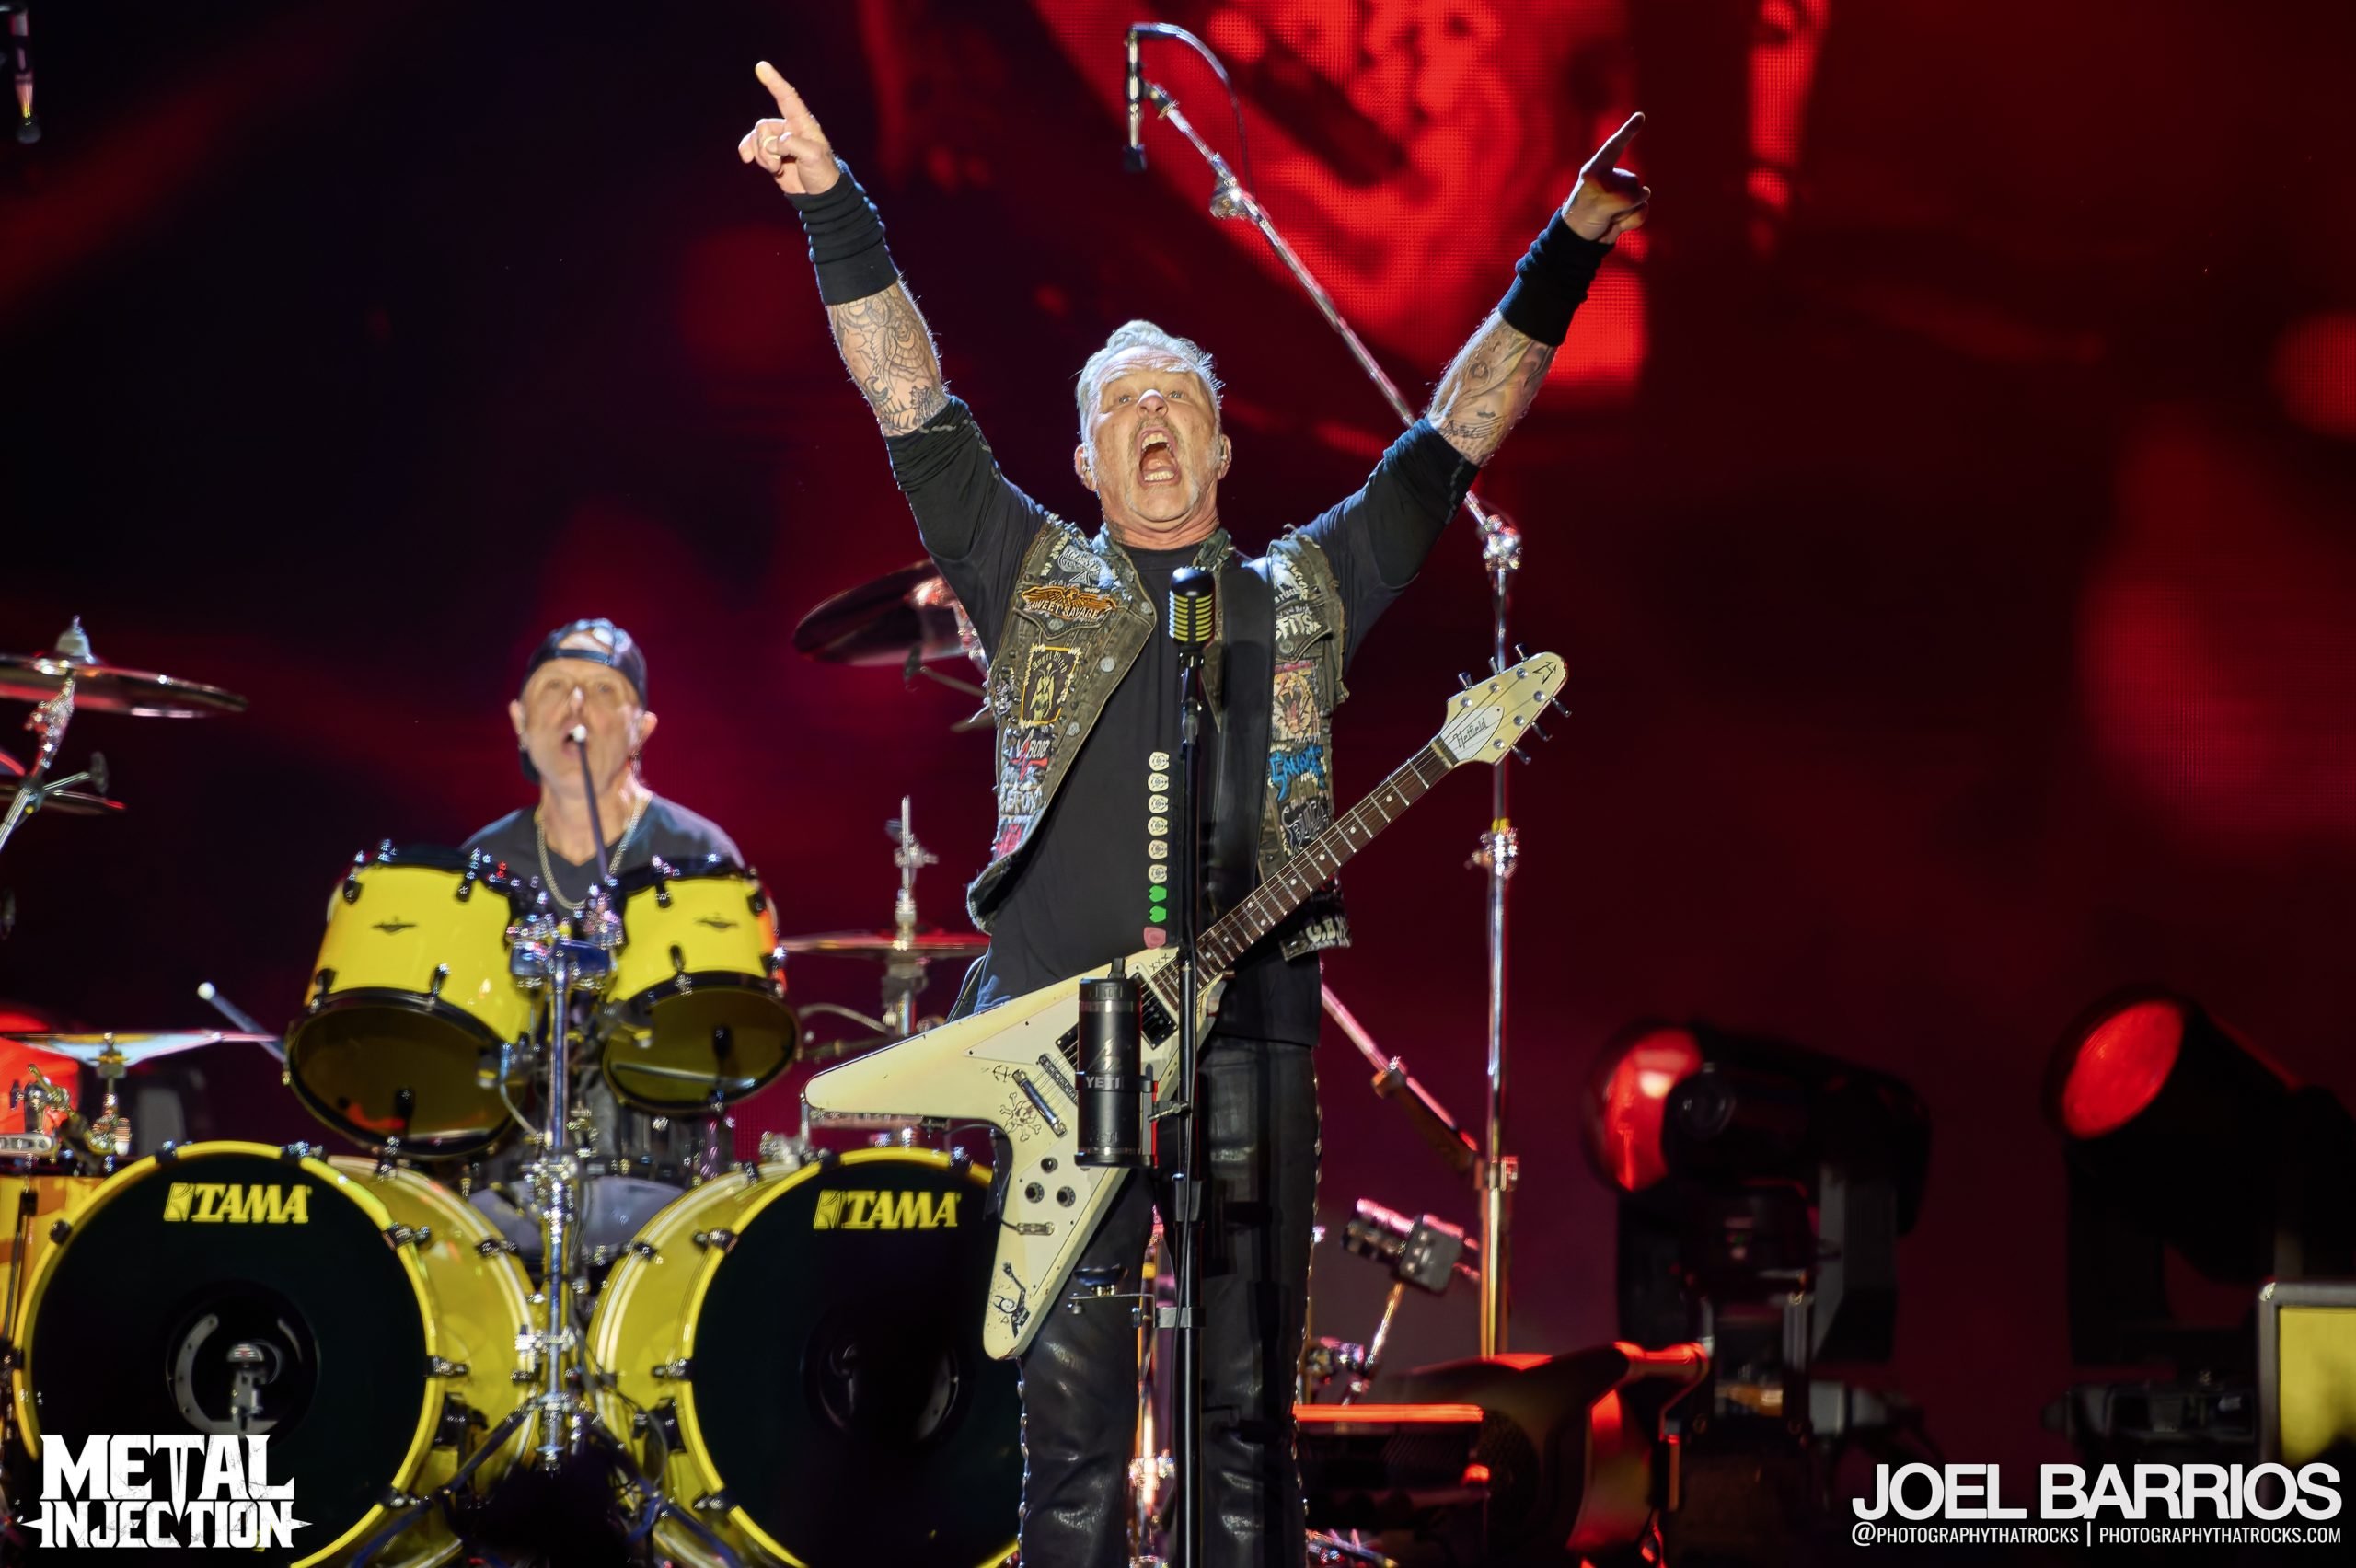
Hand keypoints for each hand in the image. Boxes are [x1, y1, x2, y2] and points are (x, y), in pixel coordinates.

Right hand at [738, 61, 838, 195]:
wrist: (818, 194)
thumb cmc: (822, 172)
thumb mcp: (813, 157)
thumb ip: (794, 145)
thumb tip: (775, 143)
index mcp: (803, 123)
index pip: (787, 98)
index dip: (774, 82)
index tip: (761, 66)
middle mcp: (788, 128)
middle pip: (763, 127)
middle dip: (765, 147)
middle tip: (778, 164)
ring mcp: (778, 141)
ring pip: (756, 139)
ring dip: (761, 156)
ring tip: (776, 169)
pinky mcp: (770, 154)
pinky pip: (751, 146)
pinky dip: (748, 153)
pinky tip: (747, 160)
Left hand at [1561, 112, 1647, 242]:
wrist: (1582, 242)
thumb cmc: (1582, 217)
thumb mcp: (1598, 204)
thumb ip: (1623, 197)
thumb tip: (1644, 195)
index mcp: (1598, 169)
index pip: (1615, 146)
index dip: (1628, 131)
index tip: (1640, 117)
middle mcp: (1612, 177)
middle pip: (1632, 182)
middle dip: (1621, 201)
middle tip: (1601, 211)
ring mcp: (1622, 192)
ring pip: (1640, 198)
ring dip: (1625, 213)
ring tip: (1607, 217)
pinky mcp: (1630, 207)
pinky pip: (1642, 211)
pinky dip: (1631, 221)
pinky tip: (1617, 224)